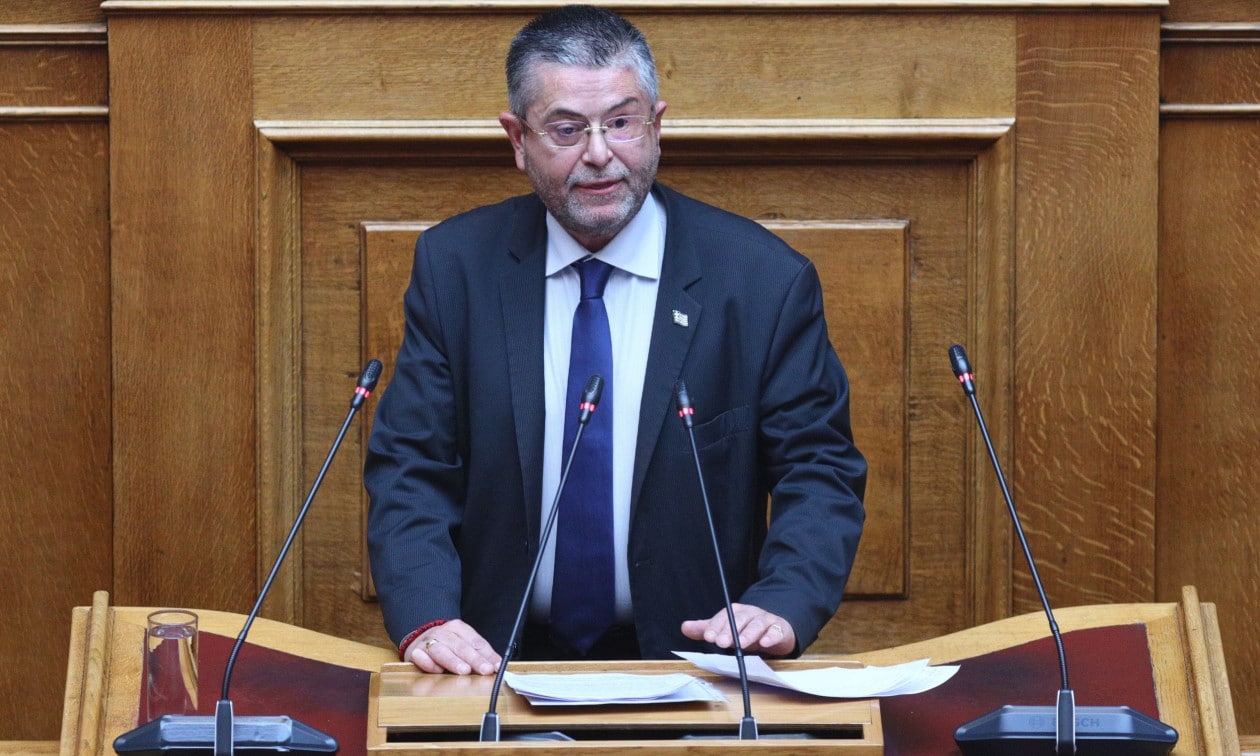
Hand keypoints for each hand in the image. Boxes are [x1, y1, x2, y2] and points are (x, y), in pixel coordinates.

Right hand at [403, 619, 501, 674]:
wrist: (418, 637)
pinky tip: (436, 669)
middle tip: (485, 670)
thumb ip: (480, 654)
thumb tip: (498, 666)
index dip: (487, 654)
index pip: (476, 641)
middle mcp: (443, 632)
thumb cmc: (446, 644)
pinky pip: (420, 657)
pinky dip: (428, 663)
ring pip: (441, 651)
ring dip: (453, 661)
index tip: (496, 666)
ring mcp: (428, 641)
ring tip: (464, 671)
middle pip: (461, 646)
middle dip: (474, 659)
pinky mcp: (414, 652)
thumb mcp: (464, 643)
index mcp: (458, 628)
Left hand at [680, 603, 795, 656]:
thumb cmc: (747, 630)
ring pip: (757, 624)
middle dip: (730, 631)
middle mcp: (750, 613)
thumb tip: (684, 627)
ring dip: (749, 634)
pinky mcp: (780, 629)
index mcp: (735, 612)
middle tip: (721, 643)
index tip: (708, 637)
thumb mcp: (726, 630)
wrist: (775, 629)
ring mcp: (765, 620)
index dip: (716, 627)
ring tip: (742, 644)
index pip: (724, 617)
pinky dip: (772, 636)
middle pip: (739, 619)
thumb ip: (707, 629)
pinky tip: (766, 643)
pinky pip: (777, 631)